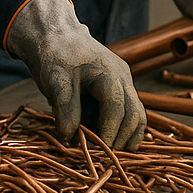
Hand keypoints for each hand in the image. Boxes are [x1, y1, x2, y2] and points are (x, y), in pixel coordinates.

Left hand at [7, 0, 145, 150]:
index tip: (97, 151)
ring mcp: (123, 83)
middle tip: (104, 157)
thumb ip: (65, 109)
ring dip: (126, 136)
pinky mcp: (118, 89)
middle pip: (135, 114)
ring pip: (137, 115)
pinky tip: (110, 142)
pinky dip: (123, 128)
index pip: (117, 109)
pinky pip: (128, 112)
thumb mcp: (56, 82)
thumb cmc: (56, 56)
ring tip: (110, 153)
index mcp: (109, 73)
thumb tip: (70, 138)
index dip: (109, 132)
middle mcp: (123, 78)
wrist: (57, 35)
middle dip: (122, 138)